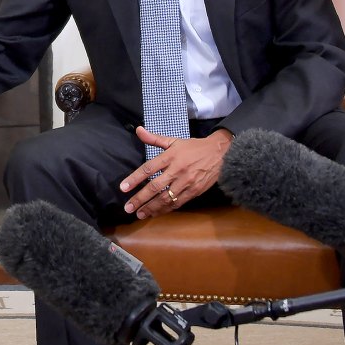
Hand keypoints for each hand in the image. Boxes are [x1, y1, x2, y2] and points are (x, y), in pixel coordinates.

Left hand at [119, 127, 233, 218]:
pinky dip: (166, 209)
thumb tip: (138, 130)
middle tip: (128, 208)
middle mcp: (177, 170)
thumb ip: (154, 138)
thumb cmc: (194, 147)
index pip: (148, 168)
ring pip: (166, 198)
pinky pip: (178, 203)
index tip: (123, 188)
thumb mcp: (174, 140)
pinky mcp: (195, 191)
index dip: (134, 178)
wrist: (221, 153)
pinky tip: (156, 213)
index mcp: (170, 156)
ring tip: (140, 214)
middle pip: (155, 187)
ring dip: (151, 208)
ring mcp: (187, 182)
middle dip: (140, 199)